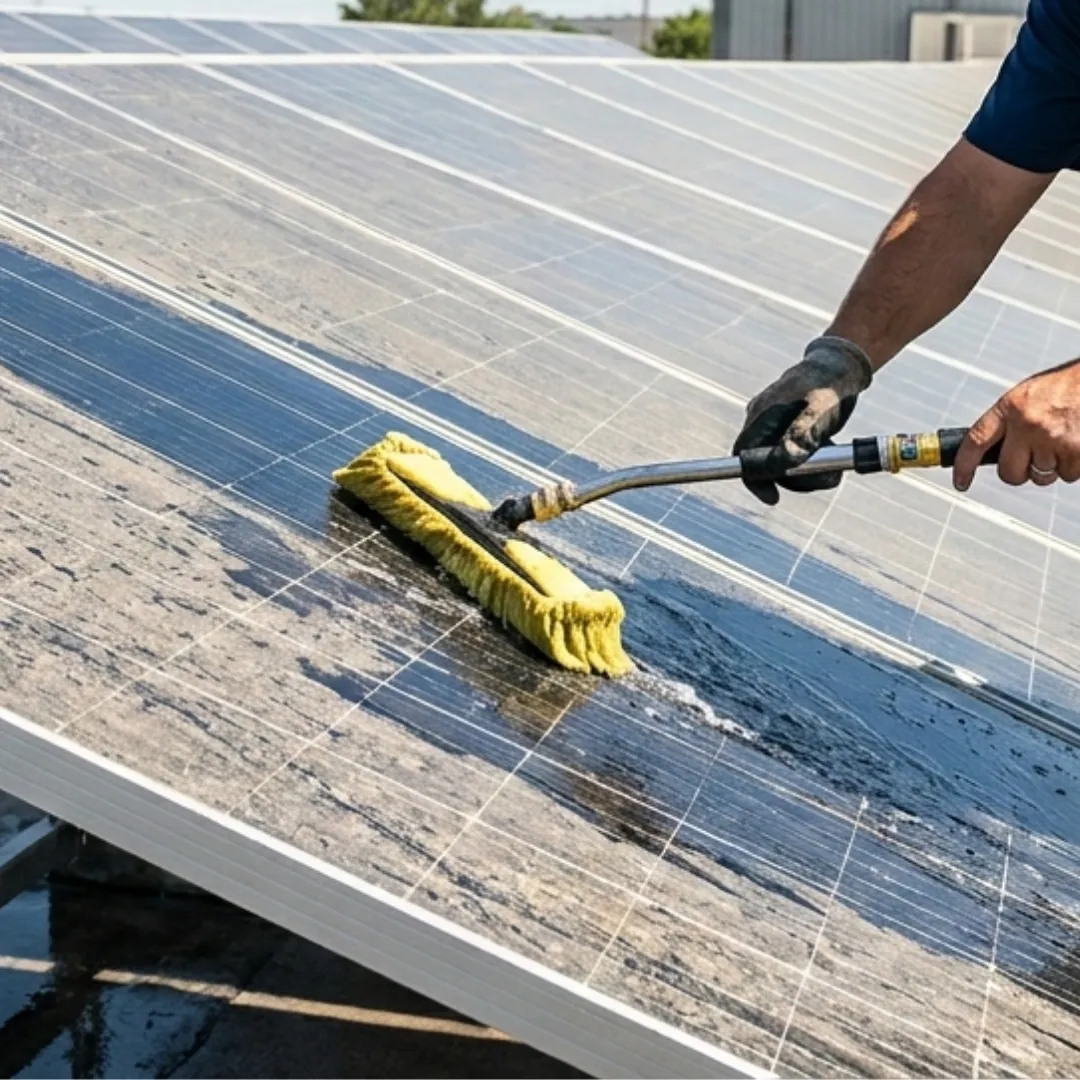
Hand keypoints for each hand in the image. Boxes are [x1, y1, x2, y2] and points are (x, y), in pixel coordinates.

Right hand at [733, 336, 873, 504]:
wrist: (842, 364)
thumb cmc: (829, 384)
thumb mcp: (820, 410)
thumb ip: (801, 435)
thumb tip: (785, 460)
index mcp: (762, 414)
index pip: (744, 455)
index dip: (755, 479)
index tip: (773, 498)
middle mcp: (762, 421)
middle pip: (766, 464)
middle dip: (796, 478)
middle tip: (830, 478)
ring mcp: (775, 425)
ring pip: (782, 462)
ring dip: (808, 472)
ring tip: (836, 466)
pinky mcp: (788, 429)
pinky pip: (793, 454)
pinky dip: (811, 460)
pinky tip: (831, 448)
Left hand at [954, 358, 1079, 490]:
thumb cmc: (1067, 386)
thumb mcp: (1029, 395)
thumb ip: (1010, 421)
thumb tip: (995, 452)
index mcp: (1011, 406)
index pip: (976, 440)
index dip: (964, 466)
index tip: (960, 482)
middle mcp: (1027, 423)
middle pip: (1009, 472)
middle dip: (1019, 473)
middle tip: (1031, 461)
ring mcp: (1052, 438)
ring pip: (1041, 476)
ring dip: (1052, 467)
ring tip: (1063, 440)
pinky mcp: (1076, 451)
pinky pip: (1068, 475)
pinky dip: (1073, 466)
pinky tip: (1077, 443)